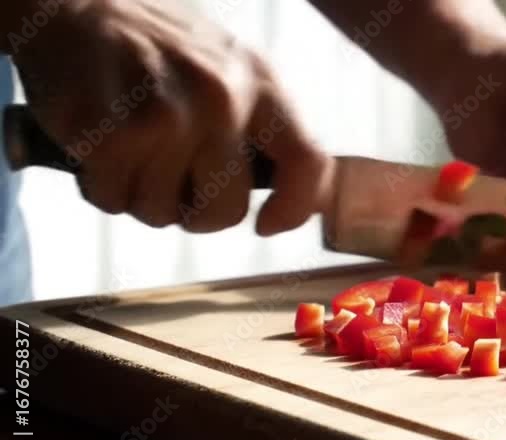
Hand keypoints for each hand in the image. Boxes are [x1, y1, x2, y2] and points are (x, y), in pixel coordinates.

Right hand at [12, 0, 330, 234]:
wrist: (72, 0)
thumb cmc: (156, 47)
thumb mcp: (229, 67)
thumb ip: (260, 124)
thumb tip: (295, 197)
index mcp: (260, 82)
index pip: (306, 162)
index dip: (292, 209)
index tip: (266, 224)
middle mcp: (220, 98)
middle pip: (225, 210)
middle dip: (194, 212)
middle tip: (170, 181)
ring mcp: (164, 115)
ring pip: (161, 212)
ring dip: (139, 194)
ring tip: (129, 147)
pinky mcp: (109, 130)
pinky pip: (112, 199)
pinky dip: (99, 185)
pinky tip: (97, 145)